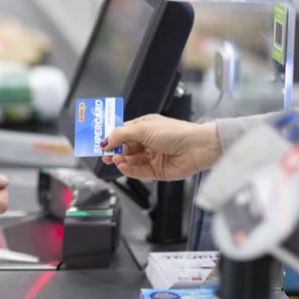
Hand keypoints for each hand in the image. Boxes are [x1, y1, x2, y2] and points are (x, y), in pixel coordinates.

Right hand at [100, 115, 220, 180]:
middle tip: (104, 154)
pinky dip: (130, 170)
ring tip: (115, 160)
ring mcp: (153, 156)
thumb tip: (106, 140)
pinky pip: (139, 171)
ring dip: (121, 160)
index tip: (101, 142)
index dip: (112, 137)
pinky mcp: (157, 170)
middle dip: (114, 151)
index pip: (123, 132)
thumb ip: (121, 135)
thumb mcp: (143, 129)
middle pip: (125, 147)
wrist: (197, 148)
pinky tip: (123, 167)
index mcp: (146, 127)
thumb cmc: (176, 133)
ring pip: (131, 160)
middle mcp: (149, 141)